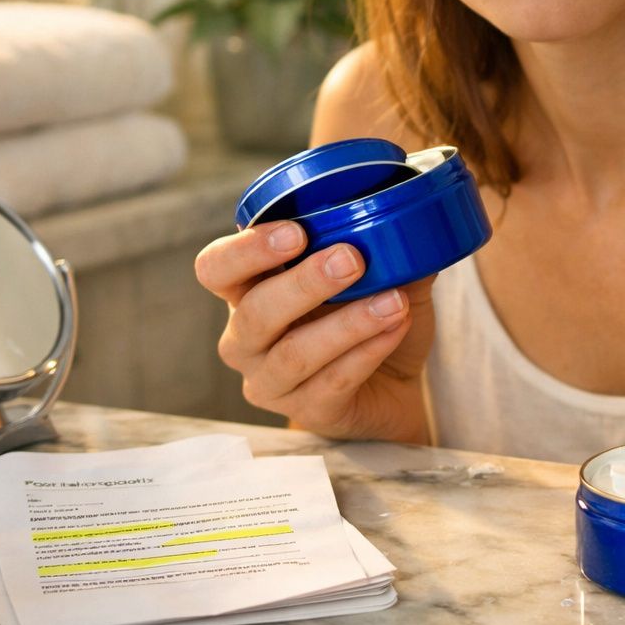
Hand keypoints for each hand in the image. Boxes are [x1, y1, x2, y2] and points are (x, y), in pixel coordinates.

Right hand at [197, 220, 435, 441]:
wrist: (399, 387)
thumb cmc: (373, 320)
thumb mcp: (380, 273)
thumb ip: (384, 242)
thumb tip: (408, 210)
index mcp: (250, 291)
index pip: (216, 268)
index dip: (245, 250)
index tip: (296, 232)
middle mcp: (247, 339)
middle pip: (254, 313)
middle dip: (303, 283)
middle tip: (351, 259)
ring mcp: (272, 382)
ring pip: (294, 354)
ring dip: (346, 324)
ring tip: (392, 301)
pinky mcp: (308, 413)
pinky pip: (332, 383)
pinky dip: (367, 352)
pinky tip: (395, 328)